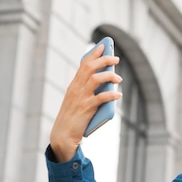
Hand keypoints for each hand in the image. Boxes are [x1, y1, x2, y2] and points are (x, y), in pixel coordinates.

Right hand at [50, 43, 122, 161]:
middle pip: (90, 67)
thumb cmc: (73, 118)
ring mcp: (80, 98)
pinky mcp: (86, 109)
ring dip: (109, 76)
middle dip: (104, 60)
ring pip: (96, 79)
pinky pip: (101, 98)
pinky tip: (118, 95)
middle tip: (116, 59)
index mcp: (74, 85)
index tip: (103, 46)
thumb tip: (109, 85)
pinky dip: (111, 95)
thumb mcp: (79, 101)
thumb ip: (90, 91)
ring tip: (119, 78)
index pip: (83, 64)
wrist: (63, 135)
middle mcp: (76, 88)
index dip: (94, 54)